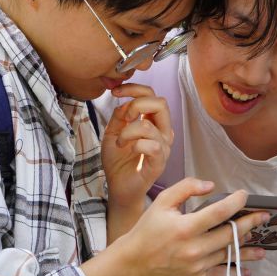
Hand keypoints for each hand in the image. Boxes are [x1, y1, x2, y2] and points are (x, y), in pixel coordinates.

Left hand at [101, 83, 172, 208]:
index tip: (115, 92)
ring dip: (127, 132)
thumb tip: (125, 102)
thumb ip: (119, 115)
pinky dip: (134, 145)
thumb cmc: (118, 160)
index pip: (152, 95)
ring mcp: (163, 147)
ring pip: (148, 125)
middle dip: (136, 105)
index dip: (134, 88)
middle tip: (123, 119)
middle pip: (161, 103)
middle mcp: (162, 132)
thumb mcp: (113, 132)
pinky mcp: (160, 162)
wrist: (118, 187)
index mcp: (152, 122)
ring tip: (119, 142)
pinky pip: (151, 145)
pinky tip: (127, 150)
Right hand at [118, 178, 269, 275]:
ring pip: (229, 256)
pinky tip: (247, 272)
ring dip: (247, 250)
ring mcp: (196, 266)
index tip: (244, 196)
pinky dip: (235, 274)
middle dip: (249, 224)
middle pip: (229, 235)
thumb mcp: (162, 201)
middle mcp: (193, 248)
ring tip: (263, 248)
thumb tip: (210, 186)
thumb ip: (186, 188)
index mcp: (186, 227)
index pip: (219, 212)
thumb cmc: (147, 229)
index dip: (235, 203)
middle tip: (263, 217)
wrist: (133, 261)